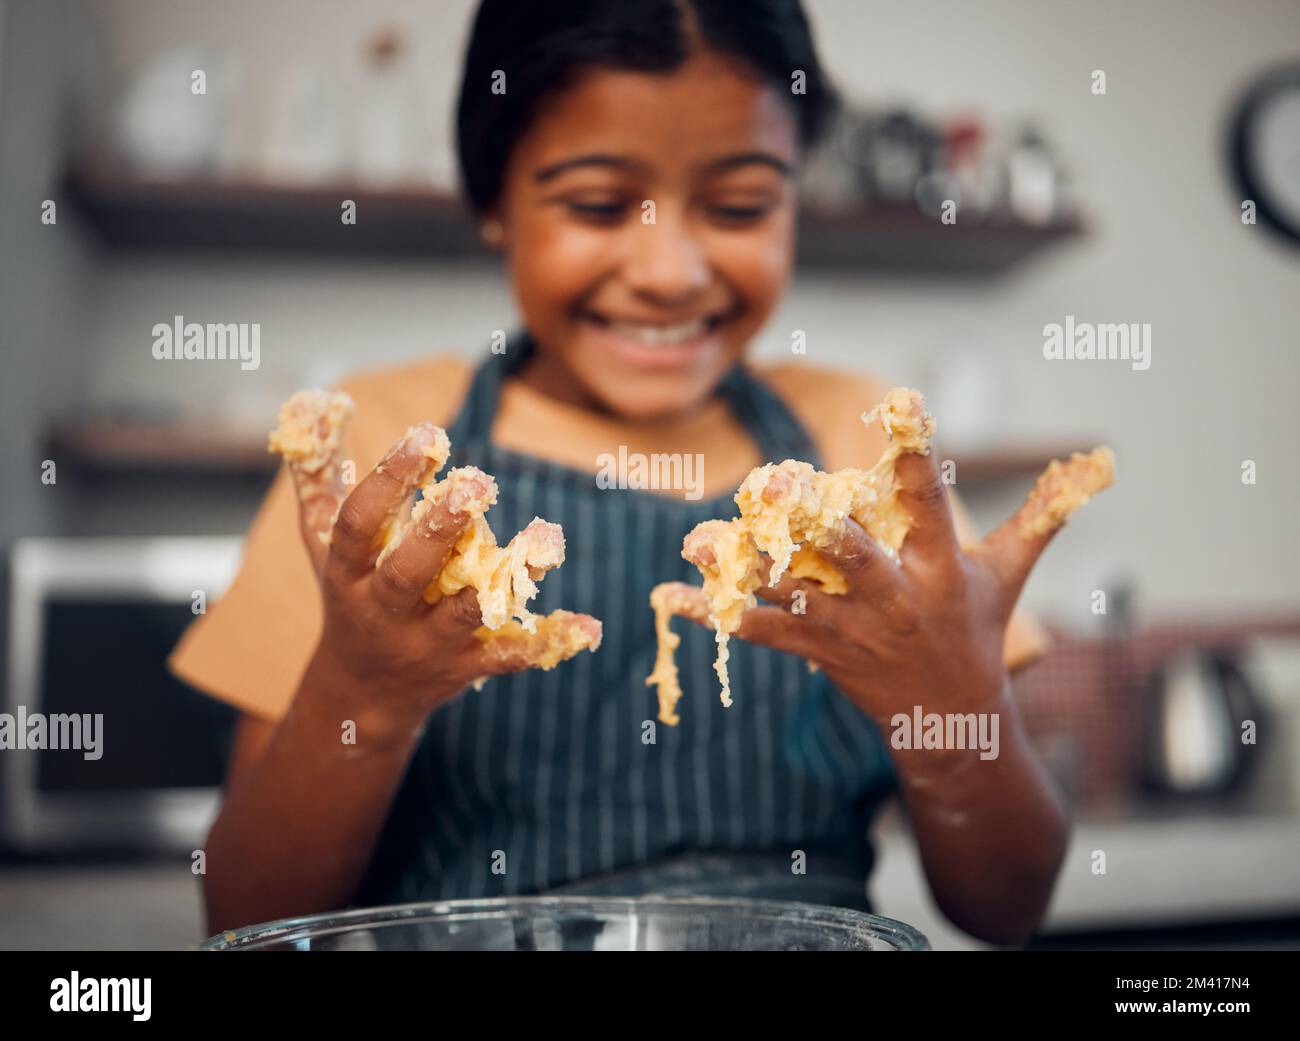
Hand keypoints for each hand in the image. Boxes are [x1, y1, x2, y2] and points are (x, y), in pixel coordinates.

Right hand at [287, 424, 595, 727]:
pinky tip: (590, 627)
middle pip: (407, 573)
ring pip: (467, 611)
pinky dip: (550, 643)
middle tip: (478, 482)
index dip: (388, 480)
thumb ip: (320, 475)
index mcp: (347, 574)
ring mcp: (426, 644)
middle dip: (441, 529)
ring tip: (548, 535)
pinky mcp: (466, 667)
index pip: (359, 525)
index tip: (428, 435)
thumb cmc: (348, 595)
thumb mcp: (322, 541)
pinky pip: (509, 656)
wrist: (361, 694)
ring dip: (509, 576)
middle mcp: (383, 611)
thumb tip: (313, 402)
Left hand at [673, 448, 1062, 725]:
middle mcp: (894, 599)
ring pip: (792, 593)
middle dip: (813, 525)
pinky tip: (672, 597)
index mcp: (940, 570)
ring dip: (741, 567)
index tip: (905, 404)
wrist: (950, 721)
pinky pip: (762, 631)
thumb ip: (1041, 514)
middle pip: (852, 557)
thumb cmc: (974, 631)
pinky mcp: (819, 651)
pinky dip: (717, 615)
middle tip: (773, 484)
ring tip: (696, 539)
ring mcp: (851, 629)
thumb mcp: (1007, 572)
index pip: (932, 505)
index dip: (919, 455)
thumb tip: (1092, 461)